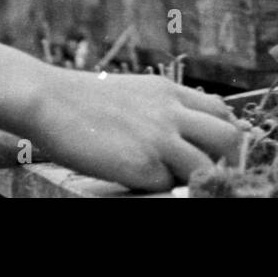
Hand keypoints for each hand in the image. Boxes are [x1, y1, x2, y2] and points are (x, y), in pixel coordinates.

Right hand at [26, 69, 242, 191]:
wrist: (48, 100)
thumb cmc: (84, 99)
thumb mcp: (136, 90)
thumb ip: (165, 106)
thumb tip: (188, 129)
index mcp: (170, 91)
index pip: (220, 111)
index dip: (223, 133)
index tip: (214, 150)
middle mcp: (171, 112)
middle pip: (228, 136)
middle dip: (228, 159)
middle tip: (210, 173)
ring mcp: (158, 139)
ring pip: (206, 165)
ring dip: (195, 176)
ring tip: (170, 178)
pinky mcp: (141, 165)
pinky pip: (166, 185)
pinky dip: (158, 186)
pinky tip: (135, 177)